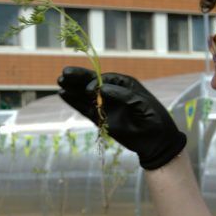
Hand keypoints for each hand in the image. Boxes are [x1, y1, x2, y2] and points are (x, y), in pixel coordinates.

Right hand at [57, 67, 186, 169]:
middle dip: (78, 78)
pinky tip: (63, 94)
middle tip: (64, 73)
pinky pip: (84, 109)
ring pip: (85, 95)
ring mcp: (105, 105)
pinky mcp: (100, 119)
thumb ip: (122, 95)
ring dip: (73, 88)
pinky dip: (74, 102)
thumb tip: (101, 90)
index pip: (105, 78)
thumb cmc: (154, 118)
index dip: (95, 81)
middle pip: (91, 82)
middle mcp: (112, 92)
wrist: (156, 141)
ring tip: (59, 81)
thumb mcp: (142, 104)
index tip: (90, 90)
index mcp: (124, 84)